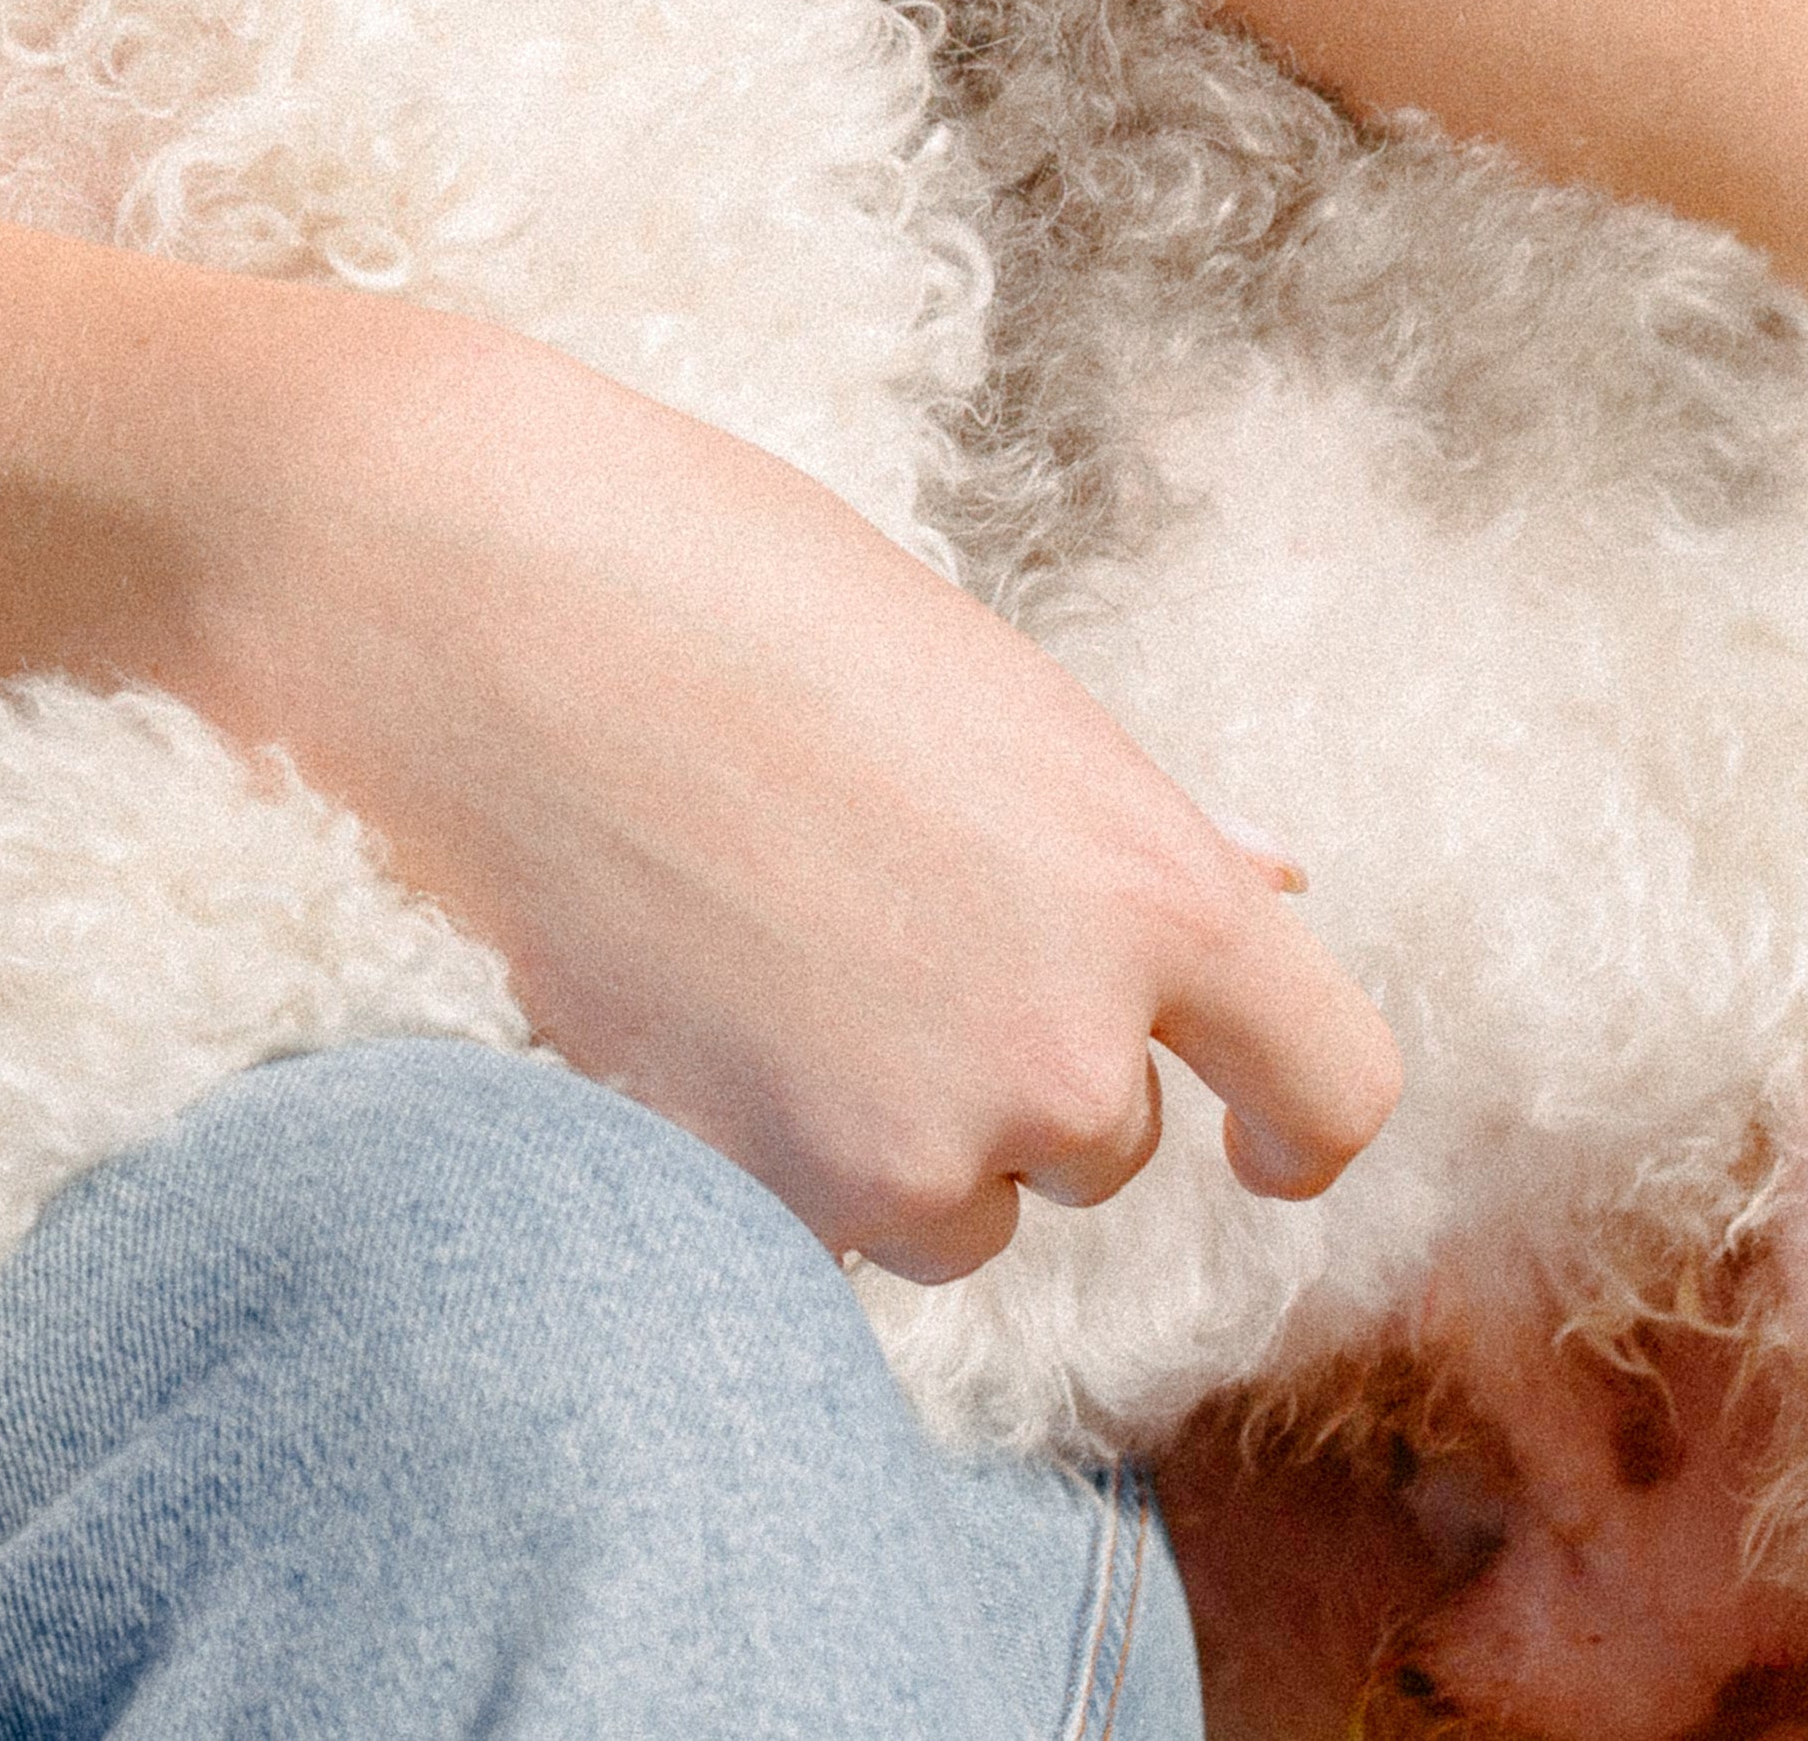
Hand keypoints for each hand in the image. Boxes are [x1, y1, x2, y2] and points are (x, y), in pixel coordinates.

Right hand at [196, 323, 1402, 1283]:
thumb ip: (1124, 823)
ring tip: (743, 935)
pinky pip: (814, 1223)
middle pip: (1101, 1137)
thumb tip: (1274, 885)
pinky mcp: (758, 1188)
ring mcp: (915, 1135)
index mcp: (1152, 881)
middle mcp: (1070, 1042)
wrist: (478, 594)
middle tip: (849, 900)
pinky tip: (669, 985)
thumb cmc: (723, 584)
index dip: (1292, 1120)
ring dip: (880, 1114)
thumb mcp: (976, 680)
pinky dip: (756, 1139)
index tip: (1252, 1143)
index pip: (1330, 1081)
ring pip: (954, 1198)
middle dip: (1004, 1052)